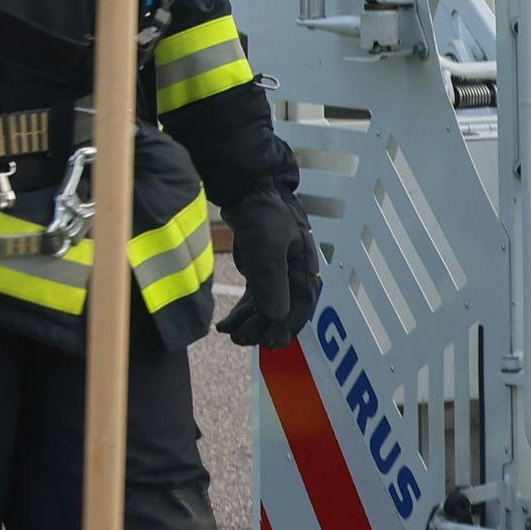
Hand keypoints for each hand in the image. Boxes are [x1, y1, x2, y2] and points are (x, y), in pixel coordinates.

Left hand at [216, 191, 319, 348]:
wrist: (246, 188)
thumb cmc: (263, 215)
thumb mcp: (268, 250)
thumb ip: (272, 283)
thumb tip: (276, 318)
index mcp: (305, 267)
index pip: (301, 306)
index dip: (288, 326)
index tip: (271, 342)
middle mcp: (293, 272)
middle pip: (282, 309)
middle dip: (262, 328)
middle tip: (241, 340)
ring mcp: (275, 271)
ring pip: (265, 306)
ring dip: (249, 324)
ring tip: (230, 335)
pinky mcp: (259, 268)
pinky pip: (253, 298)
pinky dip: (241, 313)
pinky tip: (225, 325)